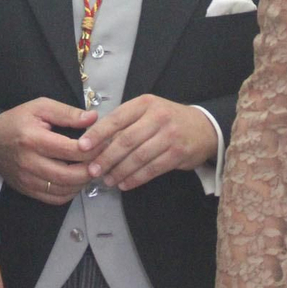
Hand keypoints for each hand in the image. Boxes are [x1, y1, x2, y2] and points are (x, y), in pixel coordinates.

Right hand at [0, 98, 97, 204]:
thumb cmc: (18, 120)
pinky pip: (55, 199)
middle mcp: (30, 163)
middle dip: (91, 169)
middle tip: (101, 160)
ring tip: (91, 169)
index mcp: (34, 139)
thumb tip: (93, 118)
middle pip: (70, 175)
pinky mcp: (27, 190)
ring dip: (83, 183)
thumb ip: (67, 113)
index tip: (103, 144)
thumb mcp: (41, 107)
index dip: (92, 149)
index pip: (71, 150)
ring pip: (64, 190)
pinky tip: (76, 180)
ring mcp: (28, 180)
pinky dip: (71, 193)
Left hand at [77, 95, 217, 190]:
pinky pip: (152, 169)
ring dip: (119, 171)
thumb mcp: (147, 111)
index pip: (116, 118)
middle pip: (126, 140)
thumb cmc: (168, 119)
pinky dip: (136, 178)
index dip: (97, 134)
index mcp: (145, 104)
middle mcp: (158, 117)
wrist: (204, 127)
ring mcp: (170, 135)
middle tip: (92, 170)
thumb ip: (125, 122)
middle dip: (106, 157)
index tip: (82, 146)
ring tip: (107, 180)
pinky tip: (125, 183)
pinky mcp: (178, 153)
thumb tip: (95, 141)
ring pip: (138, 157)